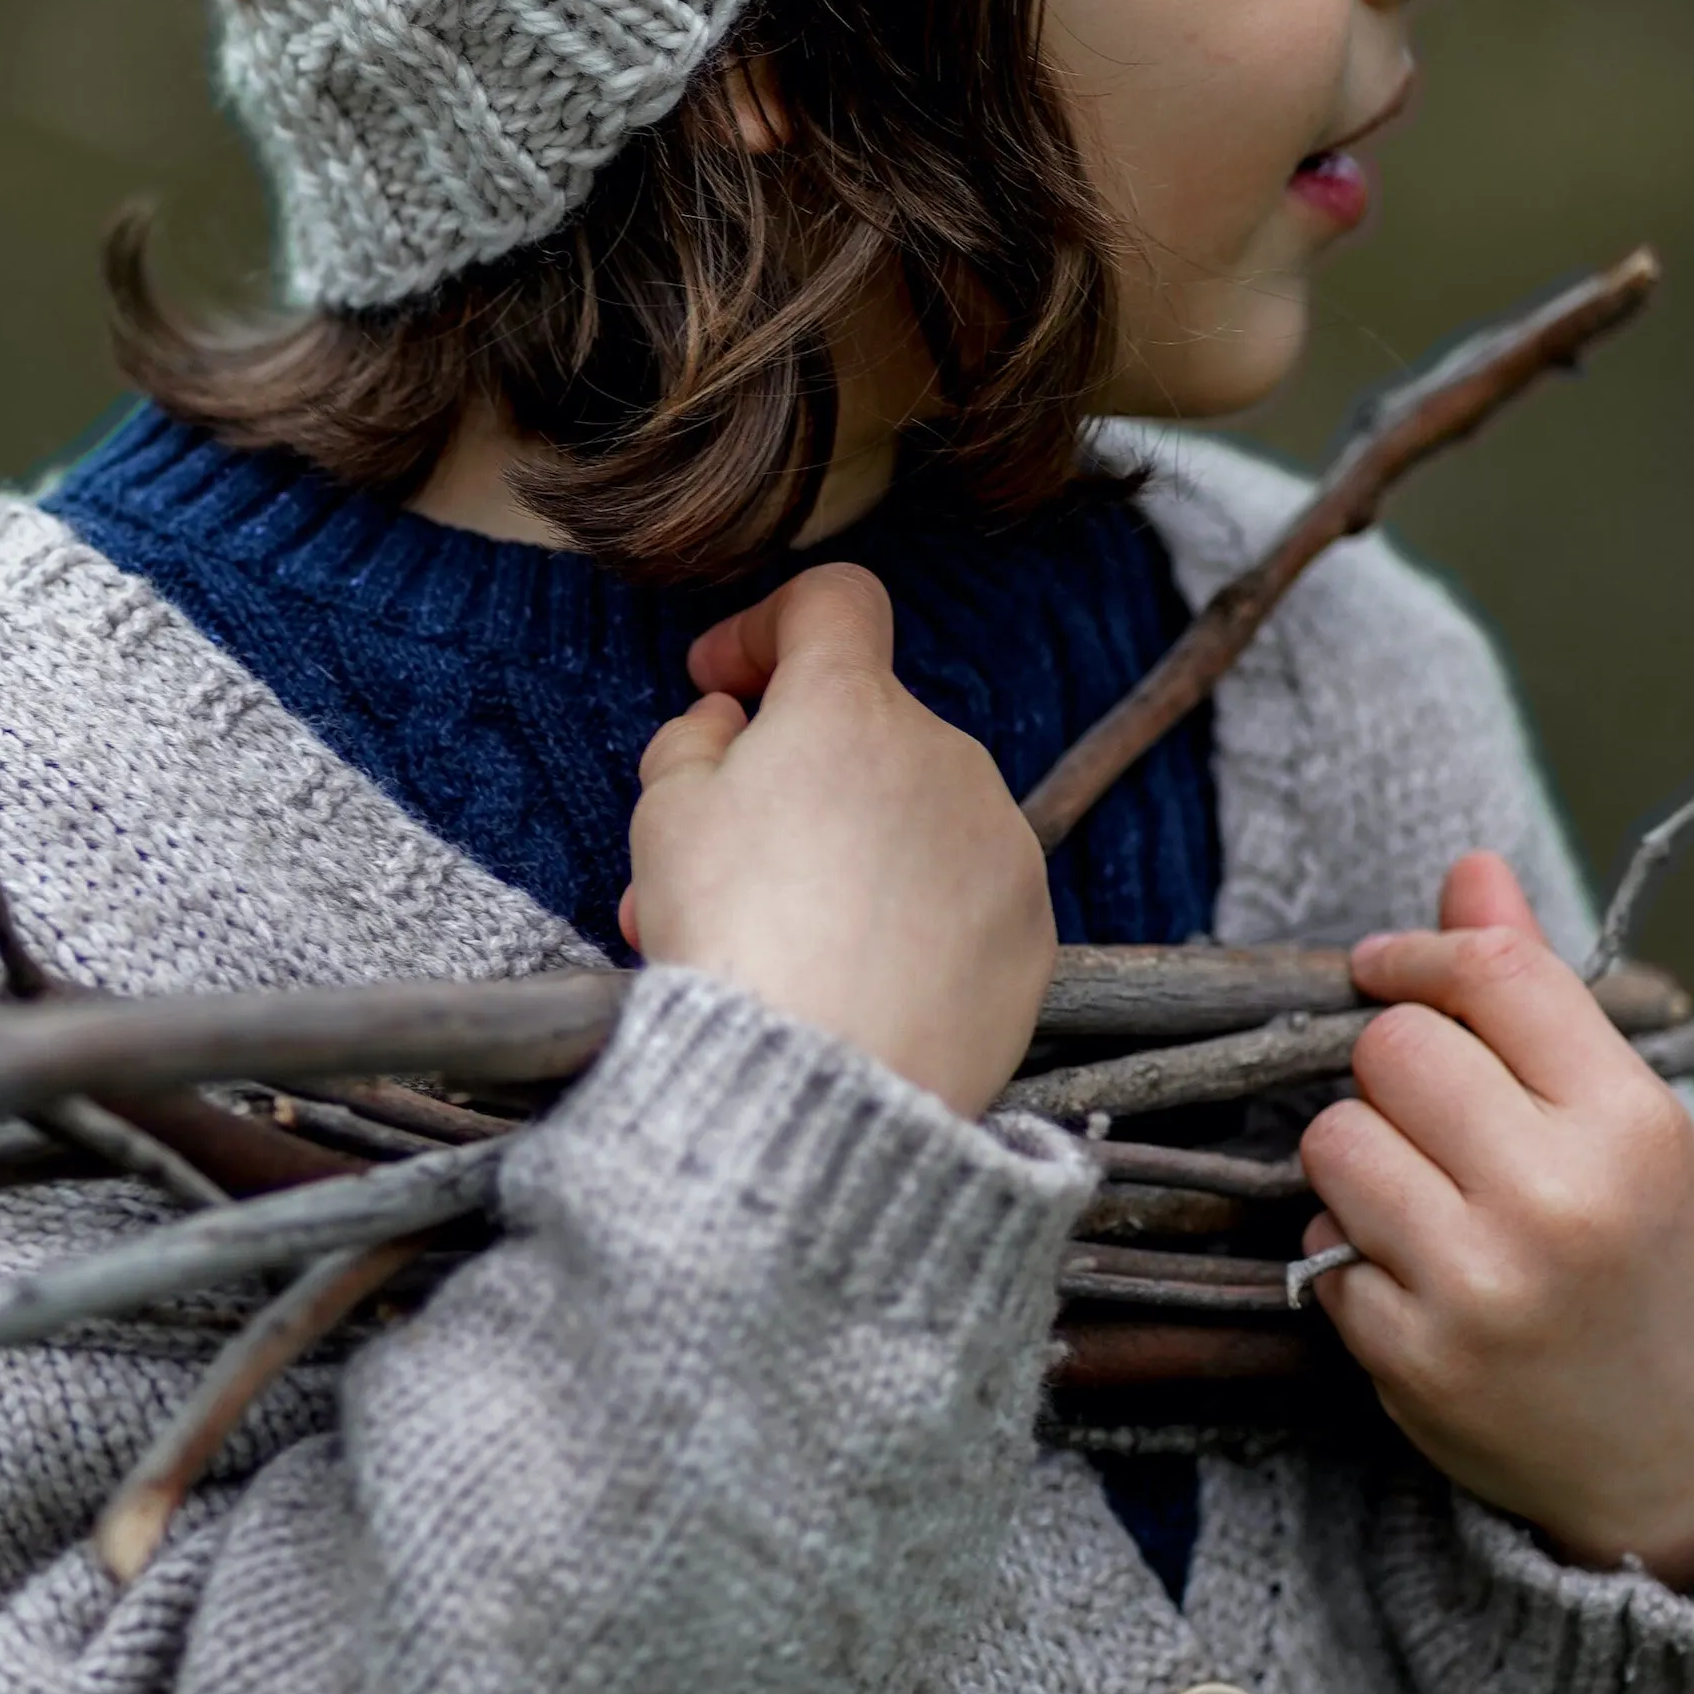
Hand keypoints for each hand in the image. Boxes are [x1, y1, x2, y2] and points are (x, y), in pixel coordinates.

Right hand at [620, 564, 1054, 1119]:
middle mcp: (947, 756)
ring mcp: (1000, 844)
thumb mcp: (662, 818)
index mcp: (852, 708)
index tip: (723, 684)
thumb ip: (694, 742)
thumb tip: (730, 726)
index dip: (768, 628)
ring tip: (774, 941)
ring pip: (911, 819)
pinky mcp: (1031, 930)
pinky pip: (959, 896)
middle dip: (792, 778)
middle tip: (719, 859)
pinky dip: (908, 916)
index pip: (833, 603)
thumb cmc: (734, 942)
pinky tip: (851, 979)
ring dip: (845, 852)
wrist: (823, 1090)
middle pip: (866, 731)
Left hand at [1298, 852, 1693, 1589]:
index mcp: (1628, 1126)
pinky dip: (1349, 1253)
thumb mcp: (1633, 1122)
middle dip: (1392, 1065)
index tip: (1385, 969)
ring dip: (1359, 1156)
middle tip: (1433, 1114)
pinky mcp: (1412, 1360)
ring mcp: (1478, 1288)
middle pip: (1391, 1047)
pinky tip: (1418, 1277)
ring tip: (1423, 1195)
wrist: (1684, 1458)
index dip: (1418, 954)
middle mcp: (1555, 1202)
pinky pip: (1317, 1249)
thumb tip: (1470, 870)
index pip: (1490, 976)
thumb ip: (1540, 998)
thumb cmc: (1654, 1260)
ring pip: (1334, 1140)